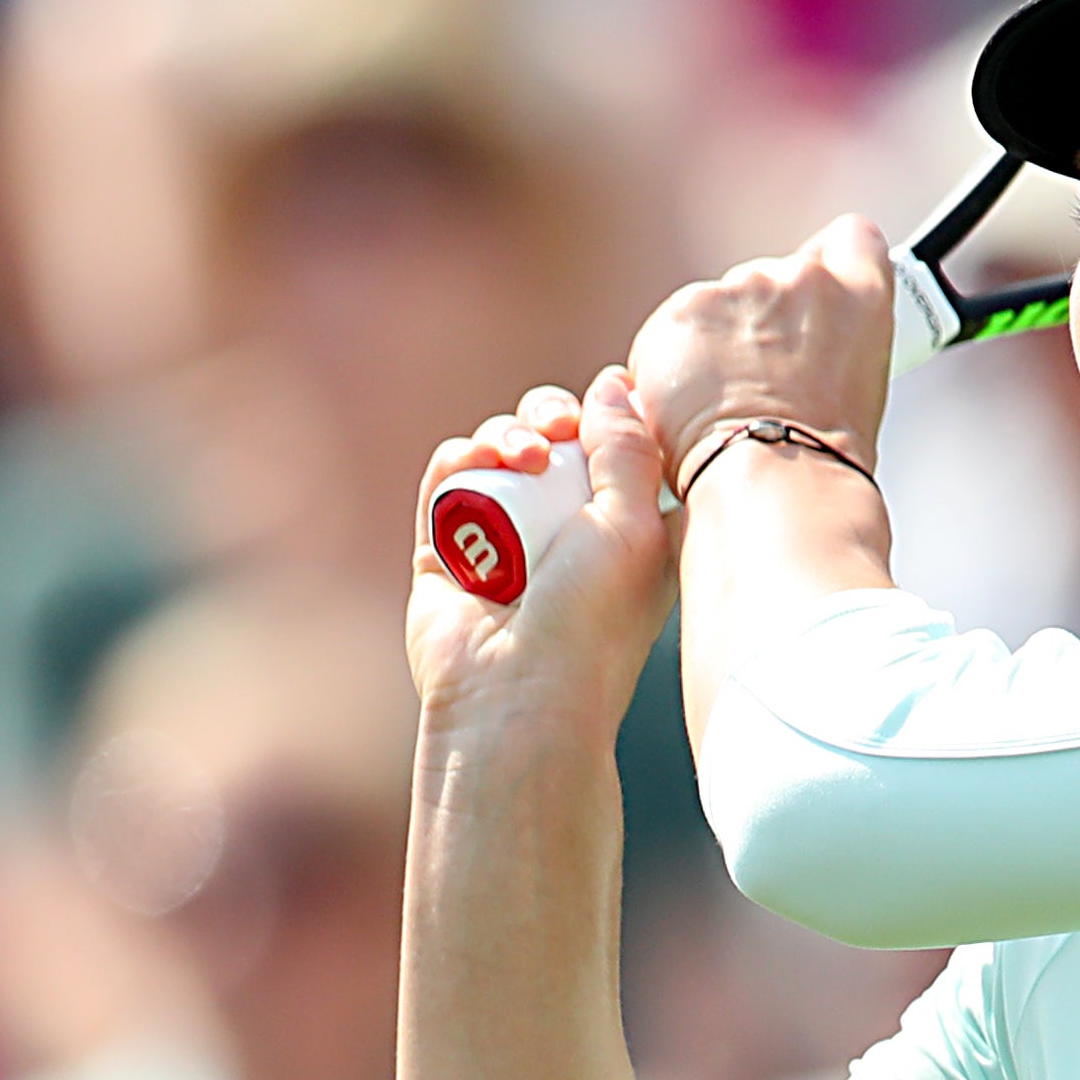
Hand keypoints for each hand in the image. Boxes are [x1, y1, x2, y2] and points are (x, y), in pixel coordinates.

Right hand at [408, 371, 673, 733]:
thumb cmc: (591, 621)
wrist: (516, 696)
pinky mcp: (446, 548)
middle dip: (554, 416)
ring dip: (508, 434)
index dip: (611, 414)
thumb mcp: (633, 526)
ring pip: (498, 452)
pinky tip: (475, 462)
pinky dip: (459, 458)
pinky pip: (447, 480)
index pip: (618, 449)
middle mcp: (566, 533)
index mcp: (627, 533)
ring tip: (522, 457)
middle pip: (554, 440)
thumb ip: (628, 448)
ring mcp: (504, 539)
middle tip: (559, 426)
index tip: (614, 395)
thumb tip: (612, 382)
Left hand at [627, 215, 897, 480]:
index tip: (816, 300)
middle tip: (760, 382)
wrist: (772, 481)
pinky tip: (691, 410)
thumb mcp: (858, 386)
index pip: (852, 240)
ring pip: (716, 308)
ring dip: (714, 345)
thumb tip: (804, 345)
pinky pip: (672, 335)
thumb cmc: (823, 458)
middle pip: (770, 279)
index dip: (831, 264)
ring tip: (725, 407)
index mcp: (858, 294)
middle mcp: (799, 277)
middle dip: (759, 321)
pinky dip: (674, 367)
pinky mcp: (680, 314)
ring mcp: (736, 292)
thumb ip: (833, 338)